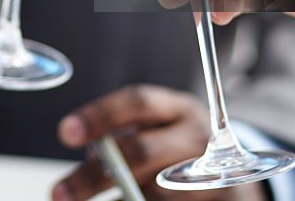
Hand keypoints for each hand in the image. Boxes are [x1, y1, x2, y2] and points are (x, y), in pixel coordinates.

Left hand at [53, 85, 267, 200]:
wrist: (235, 174)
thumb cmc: (176, 151)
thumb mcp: (157, 133)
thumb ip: (124, 142)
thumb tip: (86, 165)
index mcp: (176, 108)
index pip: (137, 102)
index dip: (100, 115)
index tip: (65, 132)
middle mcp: (198, 136)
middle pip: (143, 152)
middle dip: (96, 176)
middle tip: (59, 192)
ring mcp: (214, 171)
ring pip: (160, 192)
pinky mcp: (223, 198)